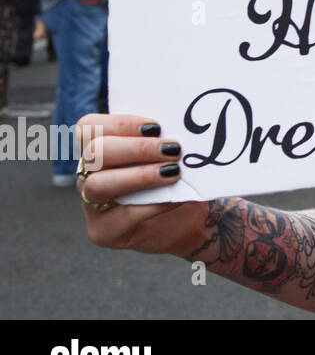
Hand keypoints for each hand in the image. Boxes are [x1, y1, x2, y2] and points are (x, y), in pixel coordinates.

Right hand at [76, 114, 208, 257]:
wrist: (186, 219)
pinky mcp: (103, 231)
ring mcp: (90, 204)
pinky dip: (153, 204)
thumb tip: (181, 126)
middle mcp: (87, 174)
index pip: (88, 127)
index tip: (156, 127)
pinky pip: (122, 215)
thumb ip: (162, 139)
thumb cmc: (175, 177)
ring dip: (139, 175)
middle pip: (95, 153)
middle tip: (173, 150)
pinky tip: (177, 198)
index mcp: (98, 148)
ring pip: (98, 185)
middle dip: (137, 148)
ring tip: (174, 172)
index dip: (120, 124)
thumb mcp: (168, 153)